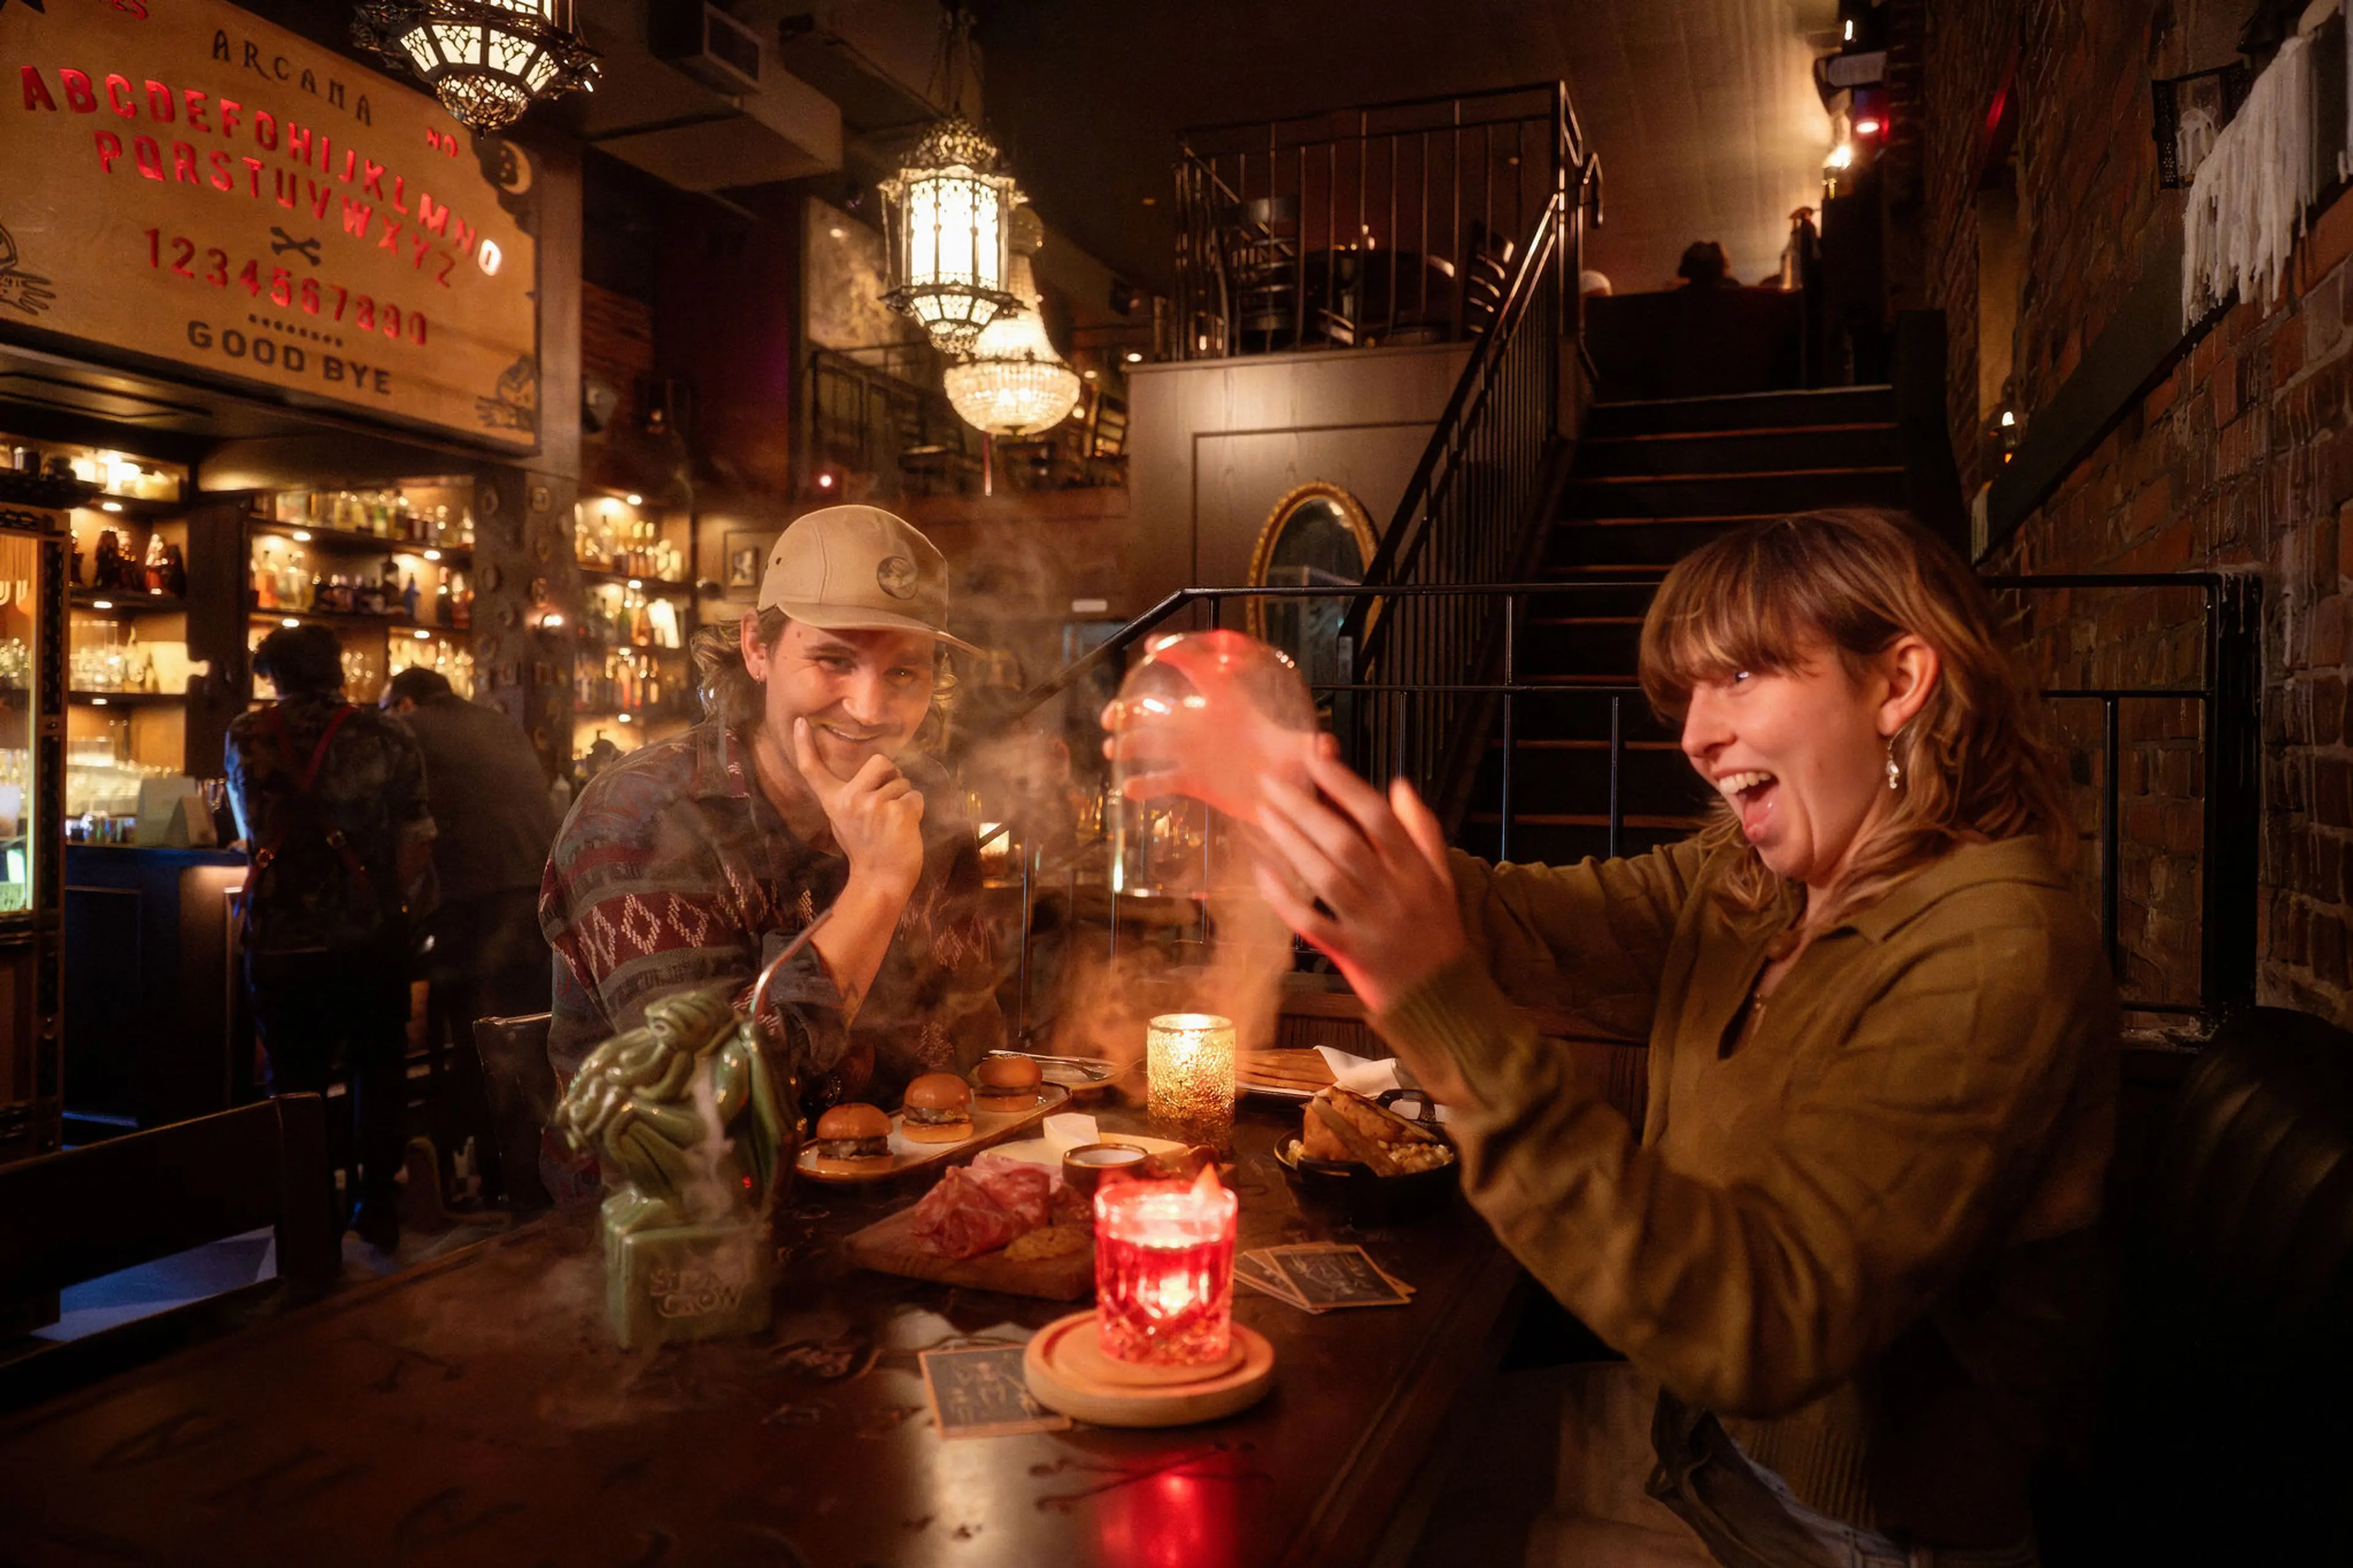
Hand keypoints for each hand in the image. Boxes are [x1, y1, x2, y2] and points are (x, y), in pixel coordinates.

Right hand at [793, 718, 924, 894]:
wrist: (881, 880)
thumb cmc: (867, 849)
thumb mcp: (845, 821)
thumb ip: (850, 796)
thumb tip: (872, 772)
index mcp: (834, 801)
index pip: (814, 770)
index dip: (805, 744)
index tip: (802, 721)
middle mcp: (850, 799)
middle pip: (881, 761)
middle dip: (892, 778)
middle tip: (886, 807)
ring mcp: (873, 805)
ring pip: (903, 781)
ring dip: (905, 799)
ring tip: (894, 823)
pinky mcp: (897, 812)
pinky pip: (916, 796)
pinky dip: (917, 810)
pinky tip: (905, 828)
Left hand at [1251, 736, 1466, 1014]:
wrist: (1443, 997)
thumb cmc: (1436, 930)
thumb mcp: (1442, 876)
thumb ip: (1422, 829)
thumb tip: (1400, 784)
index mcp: (1416, 869)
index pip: (1378, 818)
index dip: (1346, 785)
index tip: (1316, 758)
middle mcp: (1393, 893)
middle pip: (1345, 842)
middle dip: (1306, 808)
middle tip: (1272, 782)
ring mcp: (1370, 924)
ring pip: (1325, 877)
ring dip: (1292, 843)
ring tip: (1265, 814)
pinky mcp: (1350, 954)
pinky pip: (1310, 922)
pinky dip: (1285, 897)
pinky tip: (1263, 871)